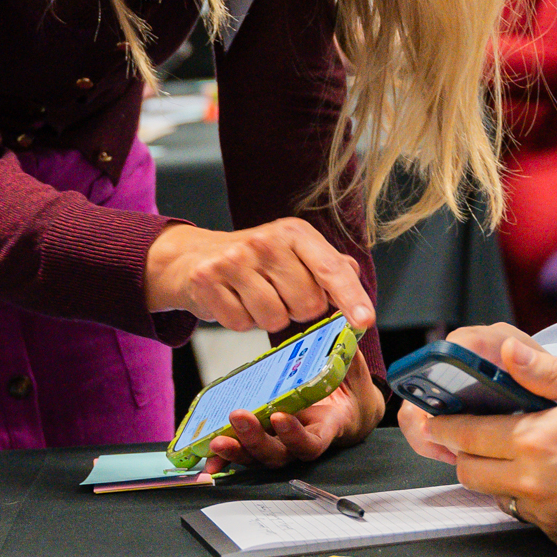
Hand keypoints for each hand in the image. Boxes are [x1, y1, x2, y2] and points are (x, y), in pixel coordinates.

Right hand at [144, 218, 374, 333]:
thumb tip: (353, 279)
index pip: (330, 269)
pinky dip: (240, 320)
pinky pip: (240, 324)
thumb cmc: (253, 261)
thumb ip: (328, 267)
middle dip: (297, 310)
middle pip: (306, 304)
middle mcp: (265, 241)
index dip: (350, 298)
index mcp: (294, 233)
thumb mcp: (293, 253)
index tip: (364, 321)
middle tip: (278, 294)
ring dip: (267, 318)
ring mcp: (234, 259)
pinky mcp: (207, 279)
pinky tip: (233, 301)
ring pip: (273, 318)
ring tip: (253, 297)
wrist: (192, 257)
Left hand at [209, 356, 383, 467]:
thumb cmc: (350, 392)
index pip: (312, 442)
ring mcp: (281, 443)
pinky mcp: (265, 439)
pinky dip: (225, 458)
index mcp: (326, 428)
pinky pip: (244, 452)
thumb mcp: (353, 372)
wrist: (348, 411)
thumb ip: (348, 354)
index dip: (295, 435)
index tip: (280, 416)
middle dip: (256, 440)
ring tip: (215, 441)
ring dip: (236, 451)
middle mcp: (301, 441)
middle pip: (279, 454)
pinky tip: (209, 456)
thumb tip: (349, 325)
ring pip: (258, 457)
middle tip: (238, 417)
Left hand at [402, 327, 556, 555]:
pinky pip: (526, 516)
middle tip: (476, 430)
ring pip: (494, 496)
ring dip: (493, 474)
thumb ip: (549, 371)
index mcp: (540, 441)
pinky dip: (527, 497)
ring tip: (519, 451)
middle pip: (467, 470)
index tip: (434, 413)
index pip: (464, 434)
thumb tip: (505, 350)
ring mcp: (549, 517)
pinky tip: (554, 478)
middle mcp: (536, 484)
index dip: (442, 422)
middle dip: (463, 449)